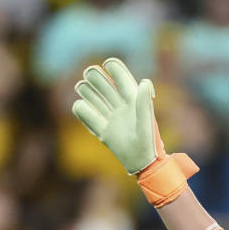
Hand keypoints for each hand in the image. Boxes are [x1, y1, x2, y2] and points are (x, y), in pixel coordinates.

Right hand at [72, 58, 159, 174]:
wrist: (142, 165)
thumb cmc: (148, 144)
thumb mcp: (146, 123)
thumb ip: (143, 103)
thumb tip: (144, 82)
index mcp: (134, 101)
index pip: (121, 79)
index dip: (114, 69)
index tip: (107, 64)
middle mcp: (121, 108)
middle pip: (105, 86)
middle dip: (96, 77)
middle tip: (88, 73)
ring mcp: (111, 119)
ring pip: (95, 99)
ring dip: (86, 90)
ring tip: (80, 86)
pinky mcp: (103, 132)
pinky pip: (88, 117)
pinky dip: (81, 110)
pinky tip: (80, 106)